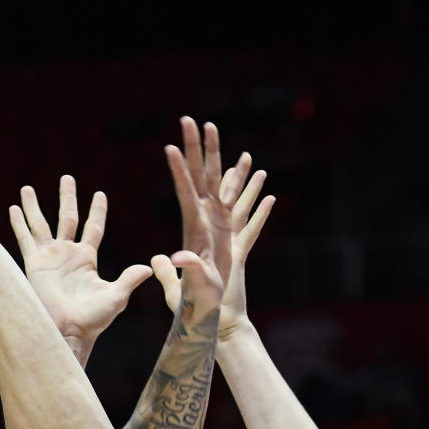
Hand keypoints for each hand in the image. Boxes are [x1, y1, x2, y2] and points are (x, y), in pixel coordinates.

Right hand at [9, 176, 151, 362]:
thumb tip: (149, 268)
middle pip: (67, 218)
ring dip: (34, 206)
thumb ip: (129, 280)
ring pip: (41, 224)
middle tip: (67, 178)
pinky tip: (14, 208)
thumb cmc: (93, 319)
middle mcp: (67, 254)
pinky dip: (19, 224)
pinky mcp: (34, 265)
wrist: (68, 331)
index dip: (96, 211)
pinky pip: (25, 239)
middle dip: (66, 198)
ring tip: (27, 187)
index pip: (93, 228)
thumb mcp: (116, 297)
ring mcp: (49, 258)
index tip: (99, 194)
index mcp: (87, 259)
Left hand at [154, 117, 236, 315]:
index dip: (179, 170)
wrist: (205, 309)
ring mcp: (216, 222)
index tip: (170, 146)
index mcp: (193, 227)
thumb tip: (178, 257)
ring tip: (214, 128)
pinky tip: (259, 173)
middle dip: (197, 148)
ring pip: (220, 181)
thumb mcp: (193, 284)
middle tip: (190, 119)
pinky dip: (249, 187)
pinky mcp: (229, 232)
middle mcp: (203, 218)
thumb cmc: (197, 299)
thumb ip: (188, 269)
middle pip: (201, 176)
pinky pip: (240, 201)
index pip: (185, 192)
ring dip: (219, 156)